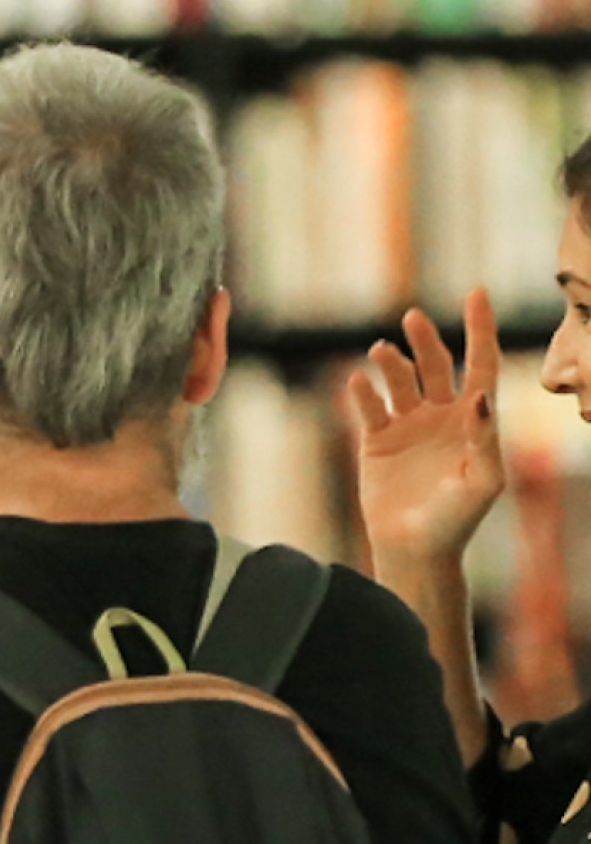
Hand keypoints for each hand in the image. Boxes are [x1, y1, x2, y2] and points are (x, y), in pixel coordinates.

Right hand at [347, 288, 506, 570]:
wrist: (415, 550)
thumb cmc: (457, 520)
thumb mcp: (483, 482)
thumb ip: (486, 439)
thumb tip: (482, 396)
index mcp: (474, 420)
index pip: (481, 364)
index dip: (481, 328)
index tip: (477, 293)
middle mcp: (441, 415)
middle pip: (435, 364)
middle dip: (426, 339)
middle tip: (413, 318)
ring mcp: (407, 425)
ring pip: (399, 379)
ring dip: (391, 362)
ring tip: (382, 353)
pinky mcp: (376, 440)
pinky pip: (368, 406)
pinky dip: (362, 391)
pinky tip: (357, 380)